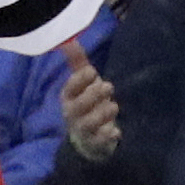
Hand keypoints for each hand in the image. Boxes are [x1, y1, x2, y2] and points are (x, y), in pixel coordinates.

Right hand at [59, 39, 119, 160]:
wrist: (89, 138)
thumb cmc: (87, 103)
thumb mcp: (83, 83)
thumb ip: (78, 63)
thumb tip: (70, 41)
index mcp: (68, 97)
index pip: (69, 88)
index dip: (80, 80)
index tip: (92, 72)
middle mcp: (72, 114)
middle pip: (79, 105)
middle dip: (94, 94)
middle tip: (108, 86)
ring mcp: (83, 130)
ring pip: (89, 123)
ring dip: (102, 113)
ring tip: (113, 106)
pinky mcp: (95, 143)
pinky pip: (100, 141)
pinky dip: (109, 136)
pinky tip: (116, 131)